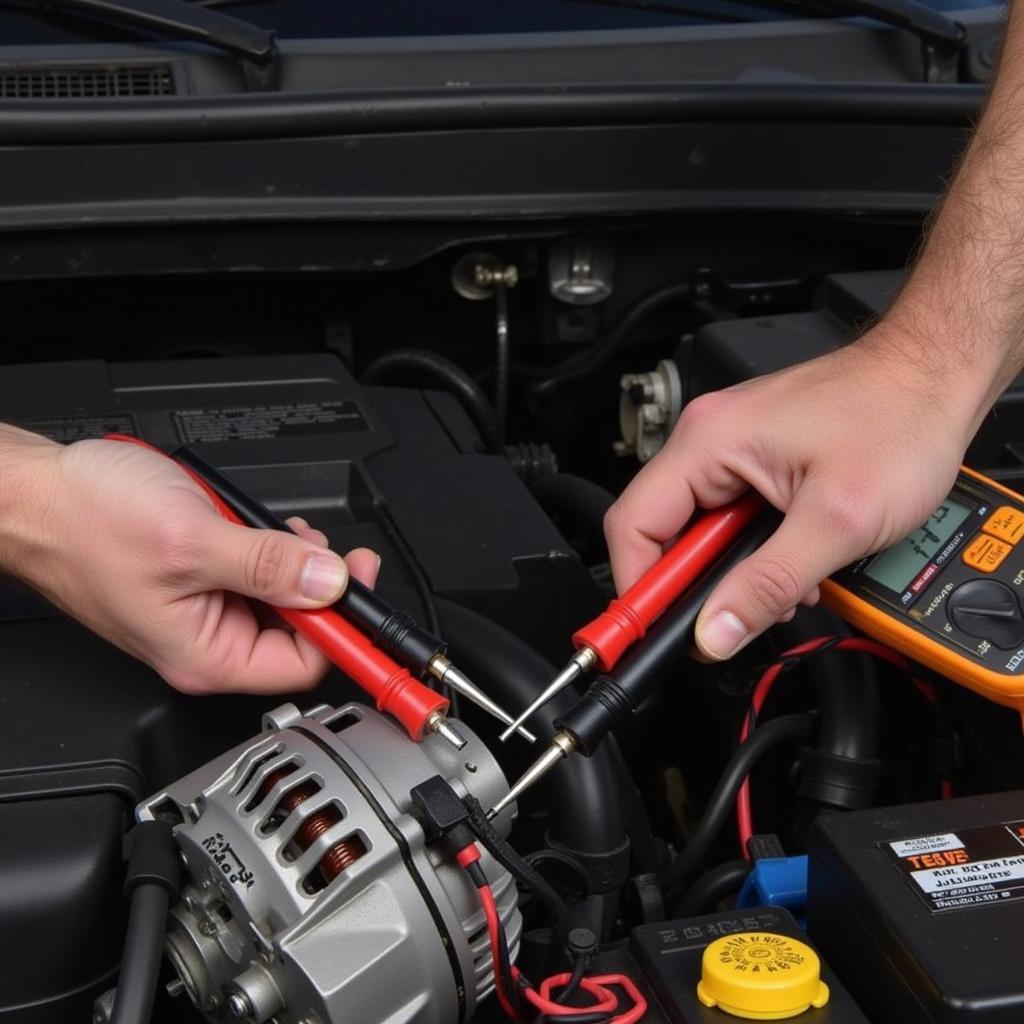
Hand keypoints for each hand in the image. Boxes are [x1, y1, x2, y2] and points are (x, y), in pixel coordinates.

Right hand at [4, 434, 377, 693]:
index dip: (343, 624)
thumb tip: (331, 583)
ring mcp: (201, 610)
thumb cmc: (84, 523)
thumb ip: (269, 565)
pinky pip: (252, 574)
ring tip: (282, 531)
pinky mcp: (197, 579)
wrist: (34, 493)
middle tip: (321, 548)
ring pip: (279, 599)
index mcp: (206, 656)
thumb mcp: (193, 541)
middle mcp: (206, 642)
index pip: (305, 662)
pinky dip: (267, 549)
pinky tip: (257, 526)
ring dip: (293, 563)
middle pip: (298, 630)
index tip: (361, 581)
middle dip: (319, 586)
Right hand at [604, 330, 978, 659]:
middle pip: (664, 531)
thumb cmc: (899, 419)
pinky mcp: (757, 459)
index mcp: (709, 441)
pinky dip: (755, 552)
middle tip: (729, 621)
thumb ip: (769, 583)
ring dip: (734, 572)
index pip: (634, 524)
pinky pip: (732, 517)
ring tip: (781, 590)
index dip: (639, 585)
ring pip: (703, 531)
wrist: (937, 379)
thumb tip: (716, 630)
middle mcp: (710, 439)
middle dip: (699, 584)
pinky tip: (792, 565)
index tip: (654, 629)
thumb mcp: (836, 520)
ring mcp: (732, 447)